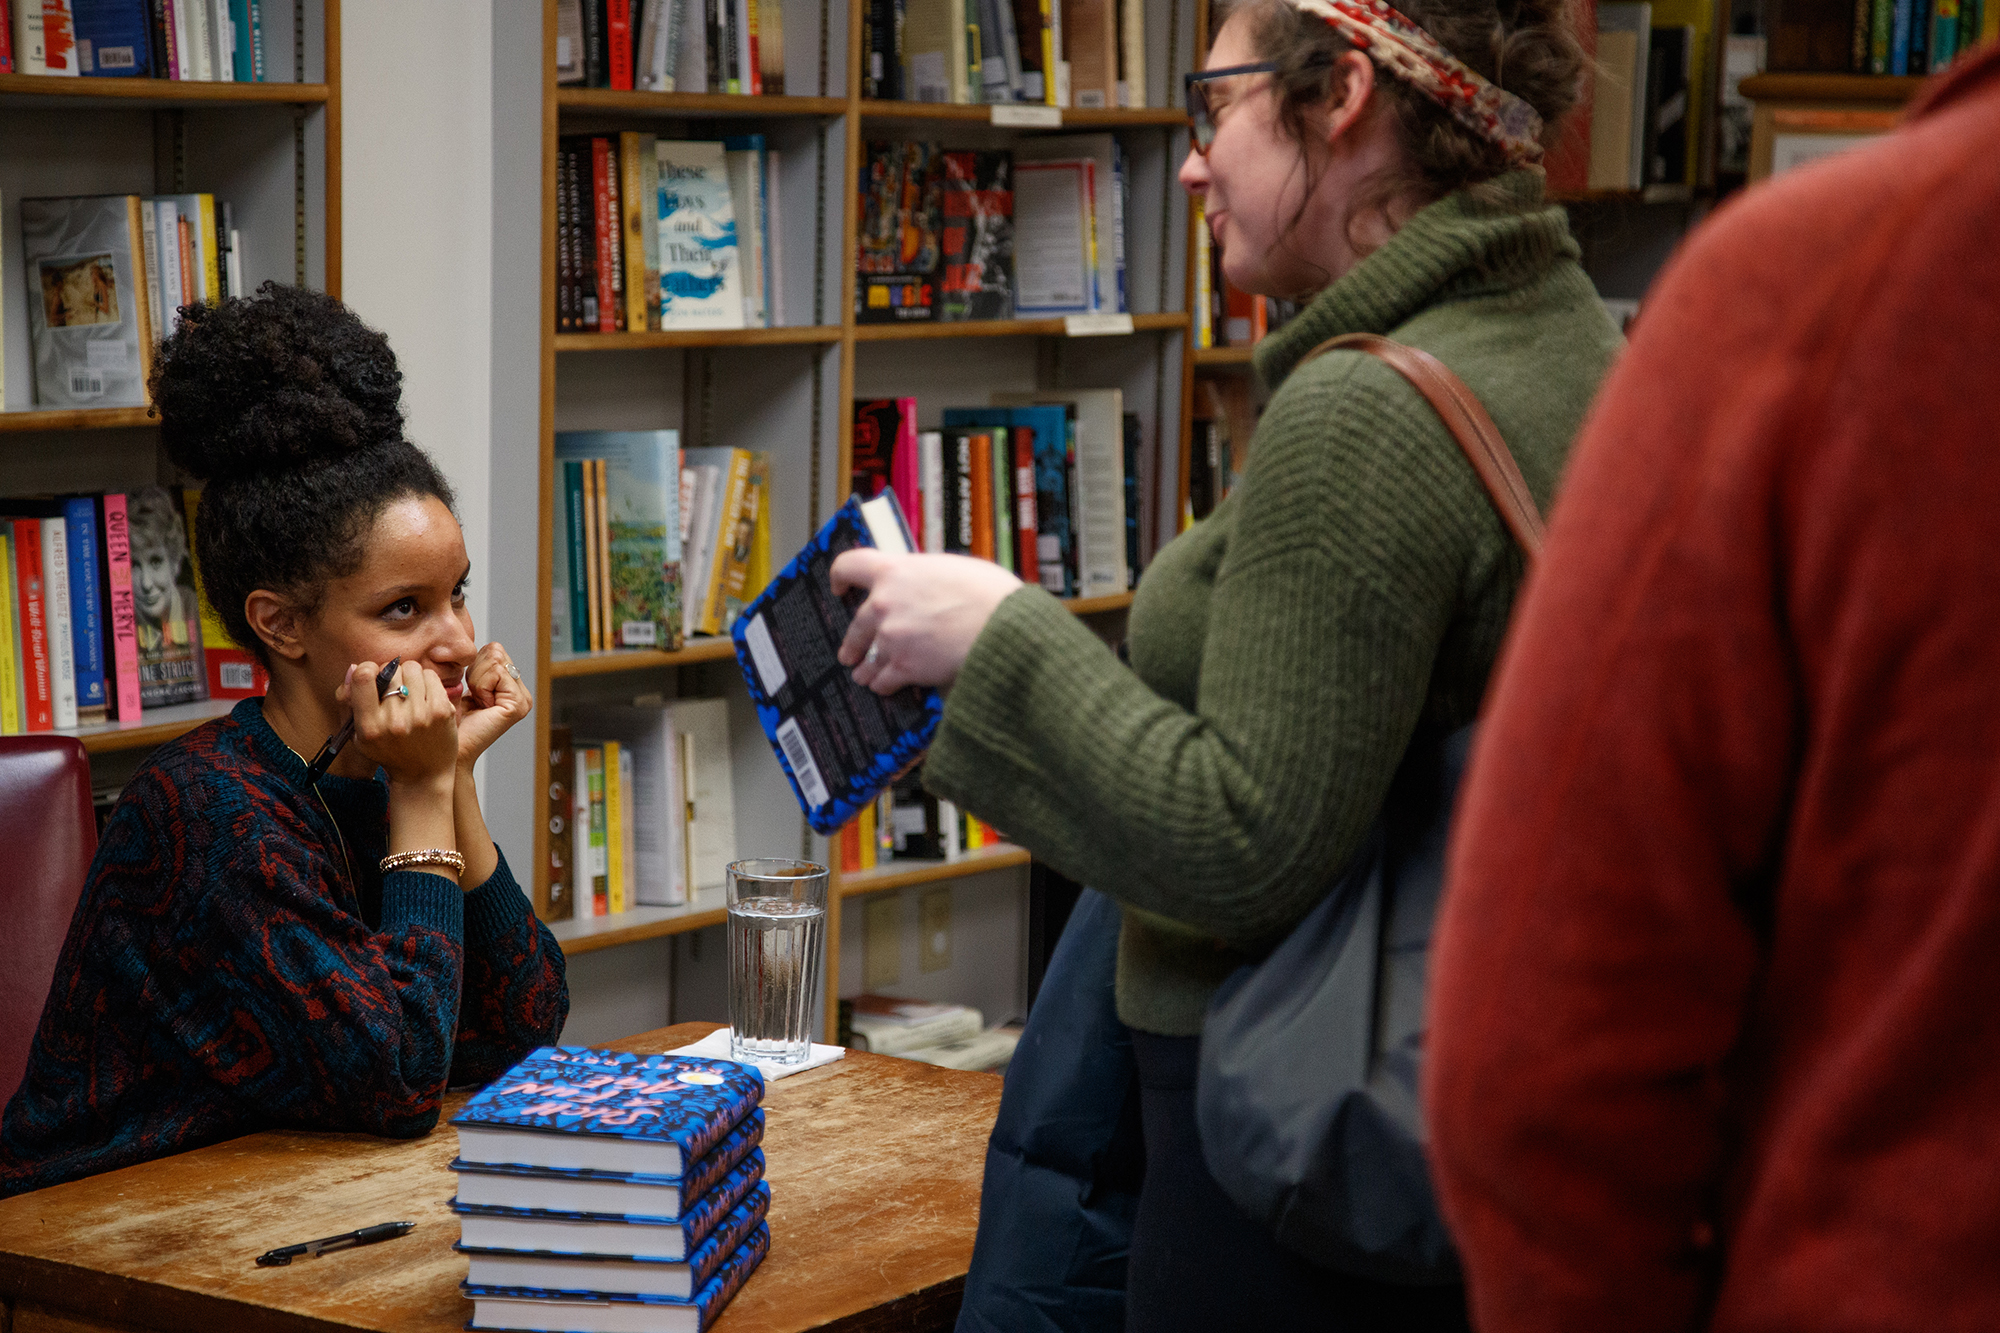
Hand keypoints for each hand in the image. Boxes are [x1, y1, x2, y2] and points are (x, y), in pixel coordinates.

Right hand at [342, 658, 457, 789]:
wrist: (423, 775)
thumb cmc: (389, 752)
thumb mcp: (359, 734)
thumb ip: (350, 701)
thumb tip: (354, 666)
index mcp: (369, 727)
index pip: (363, 677)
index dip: (367, 669)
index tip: (373, 676)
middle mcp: (394, 721)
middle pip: (390, 670)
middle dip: (391, 674)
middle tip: (395, 688)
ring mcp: (420, 716)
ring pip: (412, 668)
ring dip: (410, 676)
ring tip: (410, 692)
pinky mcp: (442, 711)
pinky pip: (431, 676)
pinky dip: (427, 681)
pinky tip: (425, 696)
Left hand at [456, 642, 533, 768]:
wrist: (446, 751)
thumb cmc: (448, 722)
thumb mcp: (463, 685)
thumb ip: (475, 665)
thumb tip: (479, 645)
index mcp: (511, 688)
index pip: (494, 650)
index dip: (473, 667)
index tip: (469, 693)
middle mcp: (522, 693)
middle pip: (496, 651)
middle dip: (475, 671)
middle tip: (472, 698)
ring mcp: (523, 700)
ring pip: (495, 659)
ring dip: (476, 679)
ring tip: (475, 703)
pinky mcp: (518, 704)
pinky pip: (495, 671)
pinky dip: (480, 685)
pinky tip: (480, 705)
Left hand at [832, 550, 1021, 694]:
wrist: (1004, 627)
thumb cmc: (989, 594)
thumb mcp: (953, 568)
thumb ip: (924, 577)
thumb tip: (922, 587)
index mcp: (896, 571)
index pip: (850, 565)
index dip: (840, 576)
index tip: (839, 587)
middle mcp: (885, 602)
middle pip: (855, 624)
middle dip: (853, 641)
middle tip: (851, 651)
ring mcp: (891, 636)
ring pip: (866, 658)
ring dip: (867, 668)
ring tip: (867, 676)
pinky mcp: (903, 666)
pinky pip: (882, 681)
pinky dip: (885, 685)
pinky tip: (888, 687)